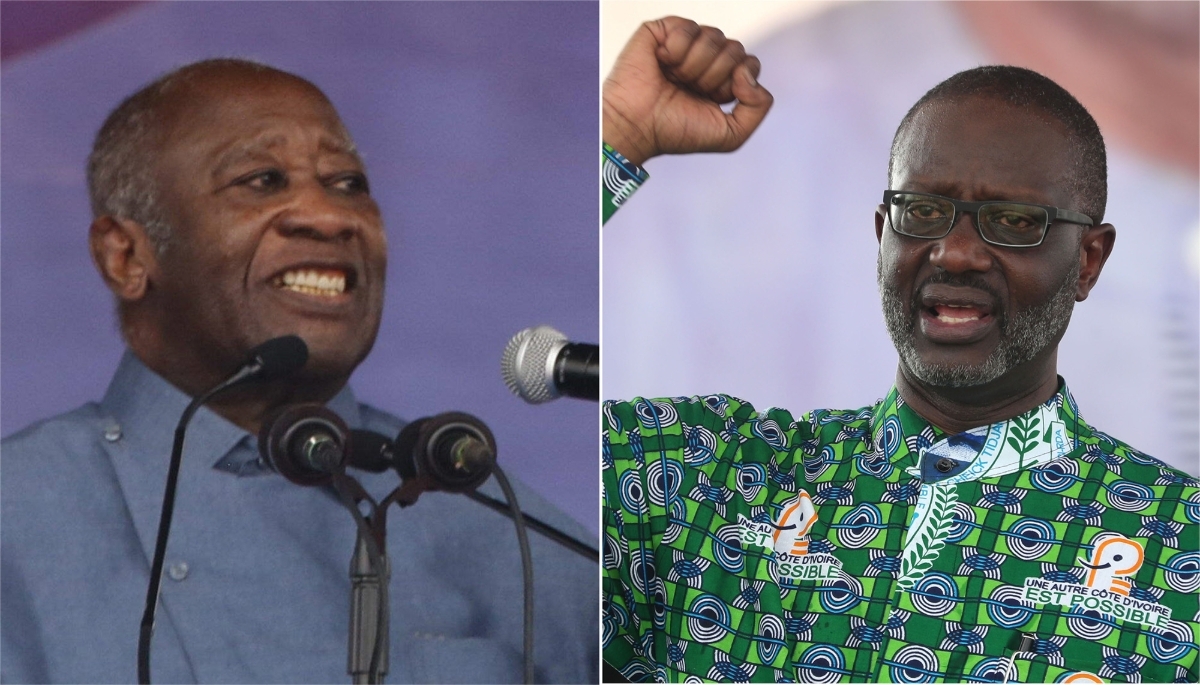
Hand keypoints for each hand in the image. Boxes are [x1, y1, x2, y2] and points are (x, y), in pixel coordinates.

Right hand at [603, 16, 773, 165]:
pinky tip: (663, 64)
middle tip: (690, 90)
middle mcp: (705, 59)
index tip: (711, 100)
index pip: (749, 64)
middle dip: (714, 77)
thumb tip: (748, 73)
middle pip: (735, 49)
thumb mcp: (731, 135)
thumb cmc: (673, 132)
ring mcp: (684, 44)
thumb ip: (759, 108)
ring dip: (694, 67)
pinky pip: (688, 28)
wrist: (637, 127)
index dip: (734, 83)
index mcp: (720, 79)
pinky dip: (676, 51)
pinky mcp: (662, 32)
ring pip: (715, 37)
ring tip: (674, 79)